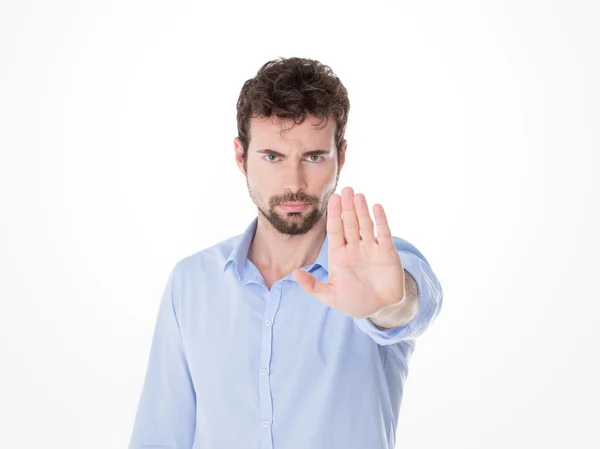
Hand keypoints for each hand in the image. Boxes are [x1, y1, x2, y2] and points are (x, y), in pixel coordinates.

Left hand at [293, 186, 405, 318]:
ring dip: (362, 210)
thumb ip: (312, 286)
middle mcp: (355, 248)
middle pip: (350, 223)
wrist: (381, 309)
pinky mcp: (387, 251)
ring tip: (359, 195)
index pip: (335, 230)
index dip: (334, 215)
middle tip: (346, 189)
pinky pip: (383, 233)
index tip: (333, 199)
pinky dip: (380, 220)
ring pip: (365, 224)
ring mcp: (371, 248)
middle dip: (348, 207)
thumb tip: (294, 273)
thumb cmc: (354, 302)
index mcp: (339, 255)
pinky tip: (376, 207)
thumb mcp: (330, 296)